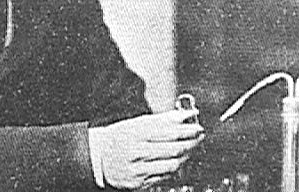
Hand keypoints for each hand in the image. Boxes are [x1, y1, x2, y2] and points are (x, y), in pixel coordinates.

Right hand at [90, 109, 204, 189]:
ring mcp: (138, 169)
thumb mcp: (135, 124)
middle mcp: (136, 152)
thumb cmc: (119, 138)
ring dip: (186, 155)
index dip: (186, 128)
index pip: (167, 131)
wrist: (99, 159)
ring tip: (191, 147)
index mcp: (134, 133)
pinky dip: (175, 167)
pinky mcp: (140, 182)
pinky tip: (179, 160)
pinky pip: (164, 176)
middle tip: (199, 135)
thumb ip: (160, 120)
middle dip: (190, 141)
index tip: (197, 124)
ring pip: (171, 164)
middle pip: (172, 147)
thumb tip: (184, 115)